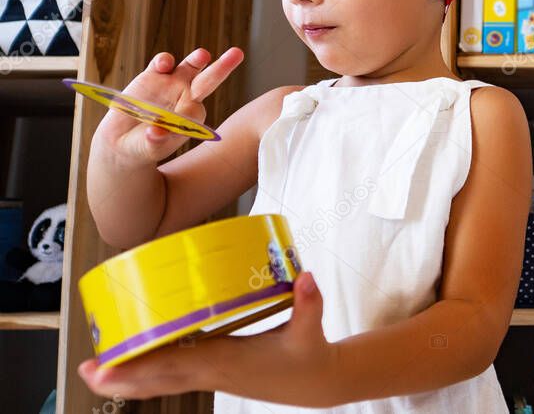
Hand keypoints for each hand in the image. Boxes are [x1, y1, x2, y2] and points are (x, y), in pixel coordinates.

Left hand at [77, 272, 337, 405]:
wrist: (320, 383)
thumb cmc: (311, 357)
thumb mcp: (310, 329)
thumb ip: (309, 303)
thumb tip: (306, 277)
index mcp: (227, 361)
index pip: (174, 365)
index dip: (139, 367)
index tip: (107, 367)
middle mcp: (213, 371)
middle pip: (158, 378)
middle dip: (121, 376)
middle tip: (86, 370)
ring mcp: (213, 374)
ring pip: (162, 380)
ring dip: (129, 377)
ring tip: (96, 370)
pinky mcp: (217, 372)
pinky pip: (175, 376)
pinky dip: (151, 373)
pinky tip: (138, 364)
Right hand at [95, 47, 243, 166]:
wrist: (125, 140)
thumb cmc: (144, 147)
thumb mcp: (149, 148)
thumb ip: (155, 141)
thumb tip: (156, 133)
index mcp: (193, 117)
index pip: (198, 110)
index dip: (188, 114)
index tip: (176, 122)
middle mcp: (187, 96)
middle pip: (208, 80)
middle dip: (223, 67)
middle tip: (237, 53)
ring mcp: (172, 84)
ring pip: (189, 66)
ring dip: (197, 59)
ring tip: (203, 55)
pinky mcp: (153, 76)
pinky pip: (162, 63)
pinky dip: (164, 61)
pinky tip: (163, 65)